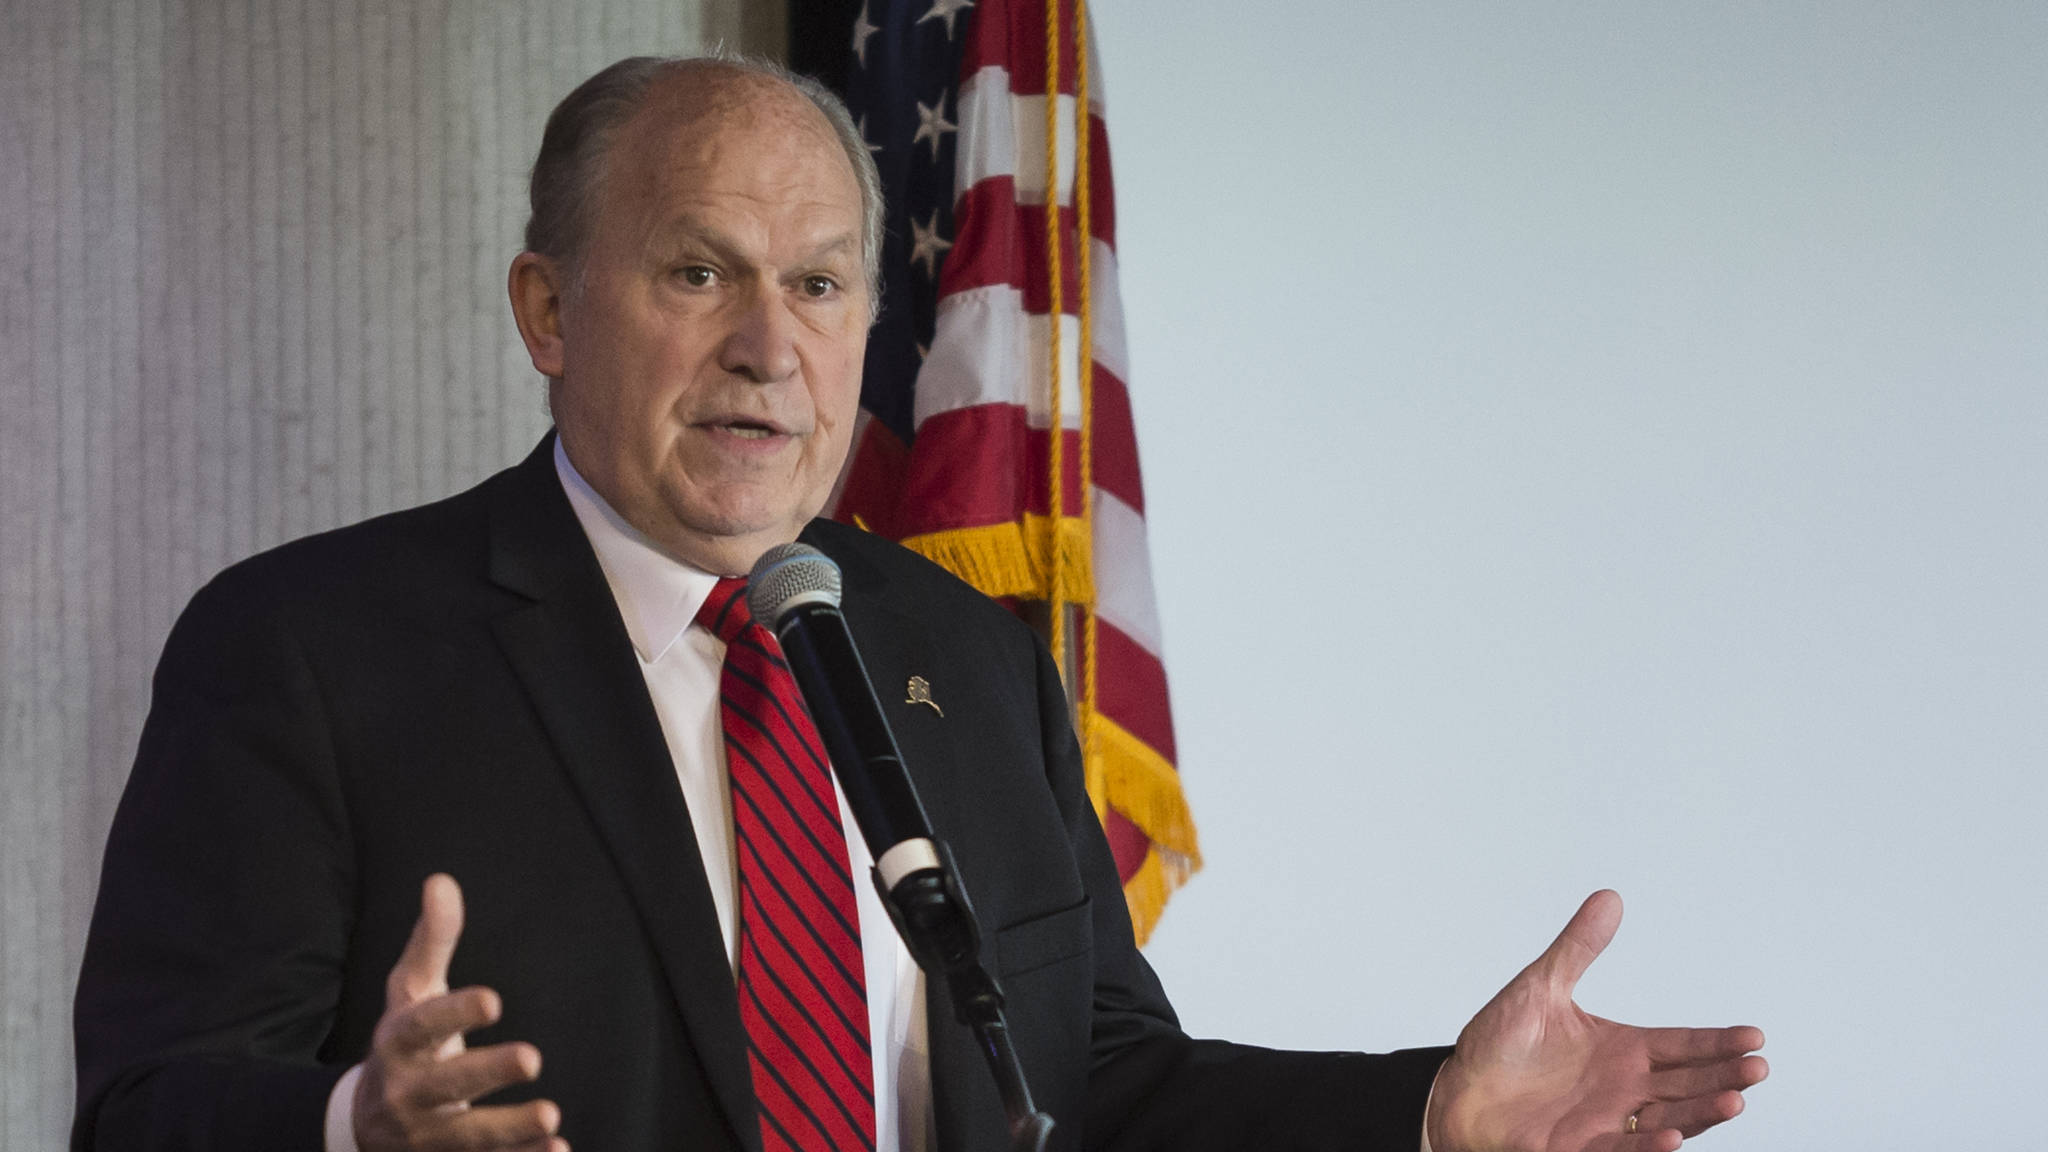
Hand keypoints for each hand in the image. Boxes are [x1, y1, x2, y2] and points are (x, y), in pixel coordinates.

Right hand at [354, 874, 566, 1151]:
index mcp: (399, 1041)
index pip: (423, 1025)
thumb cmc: (404, 1043)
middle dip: (486, 1073)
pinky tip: (558, 1150)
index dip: (455, 1013)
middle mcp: (407, 1091)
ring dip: (509, 1131)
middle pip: (445, 1085)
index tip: (494, 998)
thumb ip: (431, 942)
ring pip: (466, 1137)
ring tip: (552, 1117)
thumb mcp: (410, 992)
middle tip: (533, 1057)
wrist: (361, 1125)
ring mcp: (425, 1135)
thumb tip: (442, 880)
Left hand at [1426, 891, 1766, 1151]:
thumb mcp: (1541, 988)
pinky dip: (1648, 1146)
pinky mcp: (1579, 1148)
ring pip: (1669, 1119)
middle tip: (1758, 1067)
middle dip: (1725, 1076)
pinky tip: (1672, 1137)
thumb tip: (1609, 898)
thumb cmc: (1498, 1045)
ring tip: (1734, 1099)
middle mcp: (1623, 1088)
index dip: (1717, 1042)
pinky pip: (1622, 1149)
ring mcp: (1606, 1121)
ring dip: (1702, 1113)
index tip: (1755, 1036)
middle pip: (1688, 1084)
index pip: (1682, 1045)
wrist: (1457, 1091)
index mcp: (1622, 1051)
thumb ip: (1578, 948)